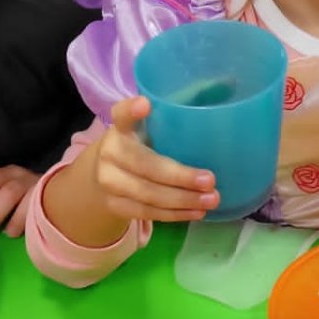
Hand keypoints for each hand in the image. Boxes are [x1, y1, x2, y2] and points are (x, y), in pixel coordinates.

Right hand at [88, 97, 219, 224]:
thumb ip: (167, 128)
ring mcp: (109, 182)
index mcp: (120, 128)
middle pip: (145, 166)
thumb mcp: (143, 132)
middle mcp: (110, 152)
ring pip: (148, 194)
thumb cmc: (136, 148)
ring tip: (211, 200)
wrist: (101, 176)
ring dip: (183, 199)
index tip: (145, 104)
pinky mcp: (115, 205)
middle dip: (179, 176)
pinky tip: (196, 212)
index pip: (121, 115)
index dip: (131, 110)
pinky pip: (148, 212)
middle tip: (210, 180)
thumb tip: (217, 130)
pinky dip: (175, 214)